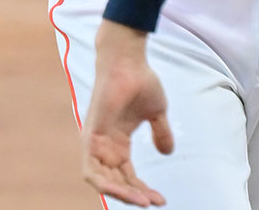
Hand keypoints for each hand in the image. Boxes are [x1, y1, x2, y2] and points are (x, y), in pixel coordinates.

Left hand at [81, 21, 172, 206]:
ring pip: (103, 182)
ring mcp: (96, 144)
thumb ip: (160, 133)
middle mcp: (105, 147)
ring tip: (143, 201)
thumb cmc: (140, 81)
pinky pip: (92, 171)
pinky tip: (125, 190)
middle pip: (116, 182)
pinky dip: (106, 185)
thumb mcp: (156, 112)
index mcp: (118, 143)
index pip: (128, 176)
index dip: (143, 189)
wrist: (128, 62)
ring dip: (122, 194)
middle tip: (154, 203)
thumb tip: (168, 152)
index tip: (161, 199)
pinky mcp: (90, 138)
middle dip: (135, 196)